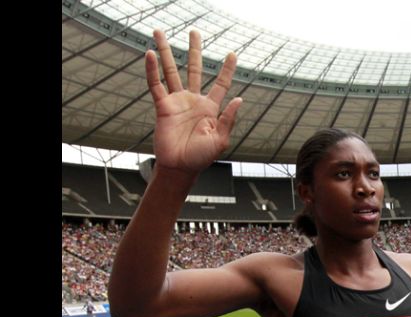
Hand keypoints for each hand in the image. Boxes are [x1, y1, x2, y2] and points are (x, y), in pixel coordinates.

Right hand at [146, 29, 242, 173]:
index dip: (227, 69)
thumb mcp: (221, 140)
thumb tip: (239, 99)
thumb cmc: (201, 158)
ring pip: (171, 71)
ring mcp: (177, 102)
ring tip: (160, 32)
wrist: (180, 168)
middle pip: (194, 69)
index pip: (221, 83)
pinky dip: (152, 69)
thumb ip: (228, 119)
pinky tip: (149, 54)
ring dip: (166, 52)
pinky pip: (156, 84)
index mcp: (211, 108)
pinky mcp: (162, 107)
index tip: (232, 54)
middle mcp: (194, 100)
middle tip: (195, 32)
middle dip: (195, 50)